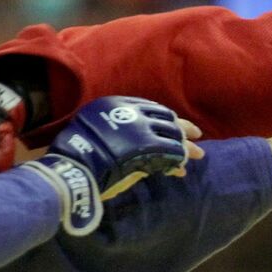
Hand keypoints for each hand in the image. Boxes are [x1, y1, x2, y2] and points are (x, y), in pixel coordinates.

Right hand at [22, 96, 202, 234]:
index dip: (164, 116)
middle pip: (166, 119)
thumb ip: (112, 129)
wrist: (73, 167)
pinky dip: (177, 162)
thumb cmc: (75, 151)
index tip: (173, 122)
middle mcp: (131, 112)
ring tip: (197, 155)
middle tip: (197, 135)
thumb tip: (126, 140)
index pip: (149, 107)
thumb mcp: (91, 128)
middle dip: (182, 129)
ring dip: (186, 147)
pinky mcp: (149, 150)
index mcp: (115, 103)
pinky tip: (182, 168)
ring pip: (172, 136)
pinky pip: (170, 154)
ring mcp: (142, 130)